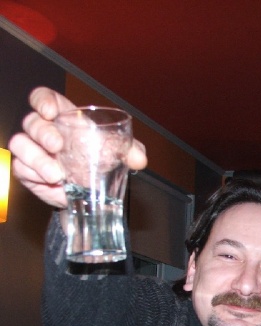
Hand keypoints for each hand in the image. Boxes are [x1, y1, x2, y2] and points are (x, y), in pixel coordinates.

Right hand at [9, 87, 147, 207]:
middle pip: (32, 121)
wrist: (92, 192)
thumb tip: (140, 159)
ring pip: (21, 144)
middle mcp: (45, 131)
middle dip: (42, 132)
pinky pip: (21, 167)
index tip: (50, 111)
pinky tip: (50, 180)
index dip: (42, 100)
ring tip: (56, 174)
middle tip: (57, 146)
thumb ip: (131, 150)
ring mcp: (35, 151)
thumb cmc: (100, 161)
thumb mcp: (118, 153)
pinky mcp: (29, 171)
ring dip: (36, 158)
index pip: (44, 98)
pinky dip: (34, 173)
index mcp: (65, 118)